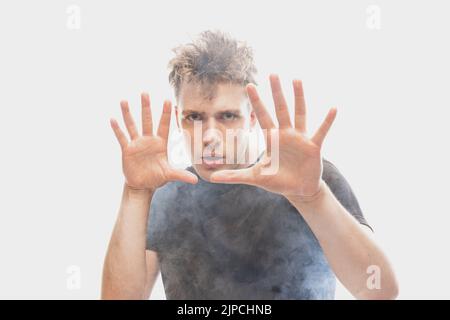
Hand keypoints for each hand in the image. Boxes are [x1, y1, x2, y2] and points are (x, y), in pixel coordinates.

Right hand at [110, 93, 197, 190]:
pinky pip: (122, 137)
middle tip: (144, 92)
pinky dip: (117, 129)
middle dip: (146, 107)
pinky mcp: (127, 150)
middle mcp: (149, 140)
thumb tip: (196, 181)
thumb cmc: (157, 178)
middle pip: (147, 120)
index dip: (166, 113)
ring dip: (127, 114)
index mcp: (160, 144)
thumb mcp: (169, 175)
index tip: (168, 100)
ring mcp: (137, 144)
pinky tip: (113, 119)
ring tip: (124, 101)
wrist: (142, 185)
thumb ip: (181, 175)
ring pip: (132, 125)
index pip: (164, 125)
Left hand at [210, 74, 336, 199]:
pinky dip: (327, 121)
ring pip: (299, 114)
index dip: (257, 102)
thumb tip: (212, 178)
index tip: (250, 85)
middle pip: (280, 109)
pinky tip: (333, 108)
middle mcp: (285, 134)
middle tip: (273, 73)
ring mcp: (300, 139)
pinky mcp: (313, 147)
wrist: (298, 189)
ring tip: (297, 80)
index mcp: (271, 139)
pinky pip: (321, 131)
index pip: (262, 117)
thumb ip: (234, 176)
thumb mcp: (254, 178)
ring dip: (299, 97)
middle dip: (276, 92)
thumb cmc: (277, 180)